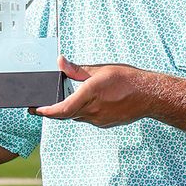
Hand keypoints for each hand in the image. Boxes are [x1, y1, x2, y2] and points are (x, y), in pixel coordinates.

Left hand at [32, 56, 156, 127]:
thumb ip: (77, 69)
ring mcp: (100, 120)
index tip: (35, 109)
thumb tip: (60, 62)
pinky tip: (90, 102)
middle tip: (41, 105)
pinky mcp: (105, 123)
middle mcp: (93, 111)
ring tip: (69, 98)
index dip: (45, 112)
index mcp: (90, 95)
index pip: (62, 110)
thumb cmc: (128, 80)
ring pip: (77, 116)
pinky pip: (88, 118)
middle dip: (53, 110)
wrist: (150, 96)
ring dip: (69, 109)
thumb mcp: (101, 70)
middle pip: (66, 114)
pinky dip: (83, 111)